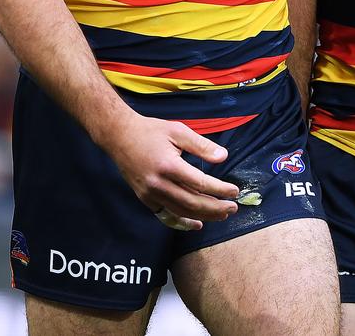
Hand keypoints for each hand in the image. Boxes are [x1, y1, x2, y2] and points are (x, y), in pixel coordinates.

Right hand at [108, 113, 238, 230]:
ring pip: (181, 212)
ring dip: (203, 216)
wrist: (120, 137)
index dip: (220, 189)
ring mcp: (150, 195)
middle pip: (193, 203)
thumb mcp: (178, 131)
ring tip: (221, 214)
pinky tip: (196, 224)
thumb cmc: (150, 131)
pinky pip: (166, 216)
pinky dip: (181, 222)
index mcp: (169, 166)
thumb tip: (223, 156)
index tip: (234, 191)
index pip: (201, 183)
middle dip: (216, 207)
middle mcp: (159, 184)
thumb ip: (201, 145)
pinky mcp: (145, 199)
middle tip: (233, 208)